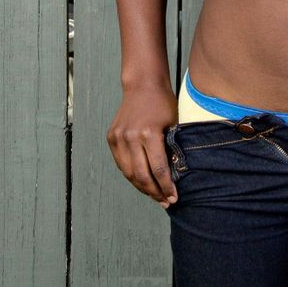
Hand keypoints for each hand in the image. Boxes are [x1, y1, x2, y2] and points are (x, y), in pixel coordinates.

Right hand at [106, 84, 179, 208]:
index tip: (174, 198)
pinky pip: (122, 164)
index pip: (158, 169)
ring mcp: (119, 137)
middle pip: (142, 175)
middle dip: (154, 192)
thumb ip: (172, 150)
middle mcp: (131, 137)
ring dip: (142, 187)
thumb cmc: (163, 104)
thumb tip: (175, 177)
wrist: (143, 85)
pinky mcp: (112, 137)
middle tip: (165, 202)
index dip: (166, 187)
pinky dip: (131, 175)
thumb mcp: (174, 125)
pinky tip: (142, 181)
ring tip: (155, 195)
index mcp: (149, 133)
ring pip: (129, 173)